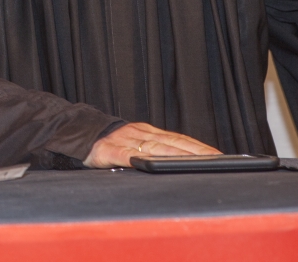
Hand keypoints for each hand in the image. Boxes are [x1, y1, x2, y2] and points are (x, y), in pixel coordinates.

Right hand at [83, 121, 220, 167]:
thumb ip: (154, 151)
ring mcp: (125, 141)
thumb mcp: (136, 144)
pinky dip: (137, 159)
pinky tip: (148, 164)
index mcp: (149, 133)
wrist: (80, 133)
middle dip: (195, 152)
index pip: (179, 140)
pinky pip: (124, 156)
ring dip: (176, 156)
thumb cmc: (111, 143)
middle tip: (215, 160)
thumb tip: (180, 162)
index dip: (199, 147)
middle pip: (172, 143)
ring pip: (154, 149)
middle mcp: (140, 134)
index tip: (217, 155)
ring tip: (193, 164)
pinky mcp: (108, 151)